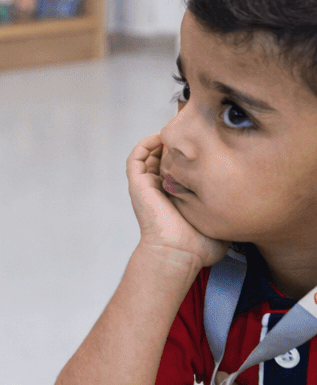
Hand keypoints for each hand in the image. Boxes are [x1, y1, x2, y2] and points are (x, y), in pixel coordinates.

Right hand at [128, 133, 227, 267]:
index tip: (208, 144)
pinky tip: (160, 138)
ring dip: (160, 141)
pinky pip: (136, 158)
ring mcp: (148, 186)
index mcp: (176, 196)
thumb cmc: (198, 245)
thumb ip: (228, 208)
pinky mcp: (138, 184)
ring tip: (177, 131)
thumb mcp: (220, 221)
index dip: (190, 155)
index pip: (179, 168)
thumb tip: (248, 203)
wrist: (179, 253)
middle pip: (164, 157)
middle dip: (176, 144)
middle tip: (193, 132)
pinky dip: (145, 145)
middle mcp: (160, 189)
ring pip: (149, 154)